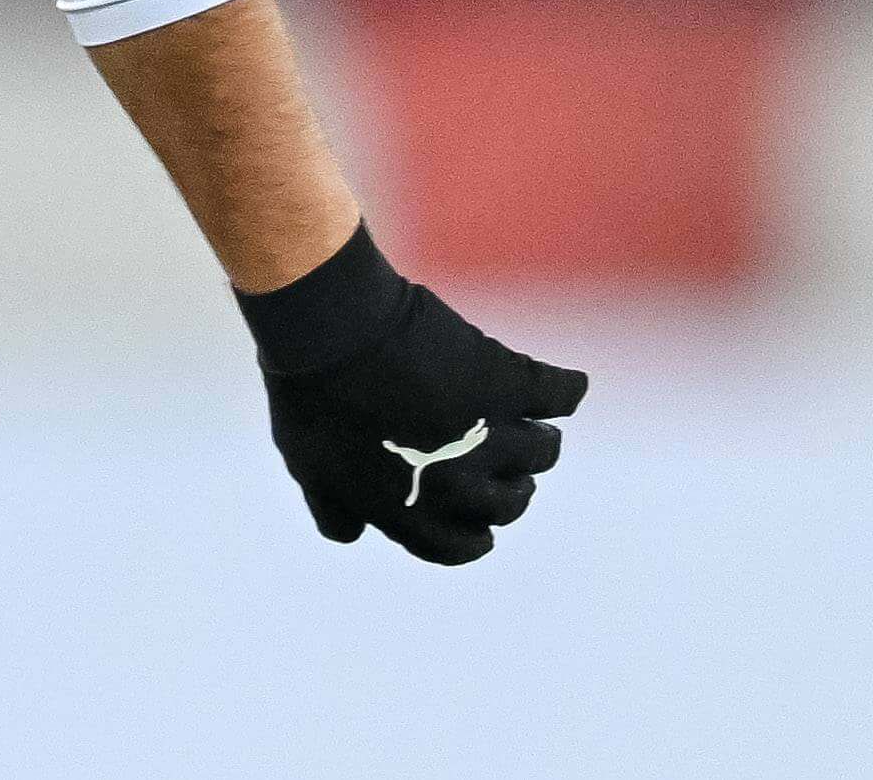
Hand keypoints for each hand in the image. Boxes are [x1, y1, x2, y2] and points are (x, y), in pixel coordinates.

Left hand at [240, 226, 587, 564]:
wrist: (330, 326)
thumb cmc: (310, 393)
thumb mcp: (308, 466)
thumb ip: (335, 508)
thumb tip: (352, 535)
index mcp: (410, 514)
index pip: (459, 547)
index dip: (472, 534)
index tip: (479, 523)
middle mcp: (459, 487)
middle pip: (509, 503)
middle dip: (507, 487)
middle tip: (498, 461)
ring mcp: (488, 436)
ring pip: (540, 452)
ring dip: (534, 439)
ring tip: (522, 419)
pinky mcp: (507, 385)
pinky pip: (559, 396)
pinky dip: (564, 390)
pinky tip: (563, 387)